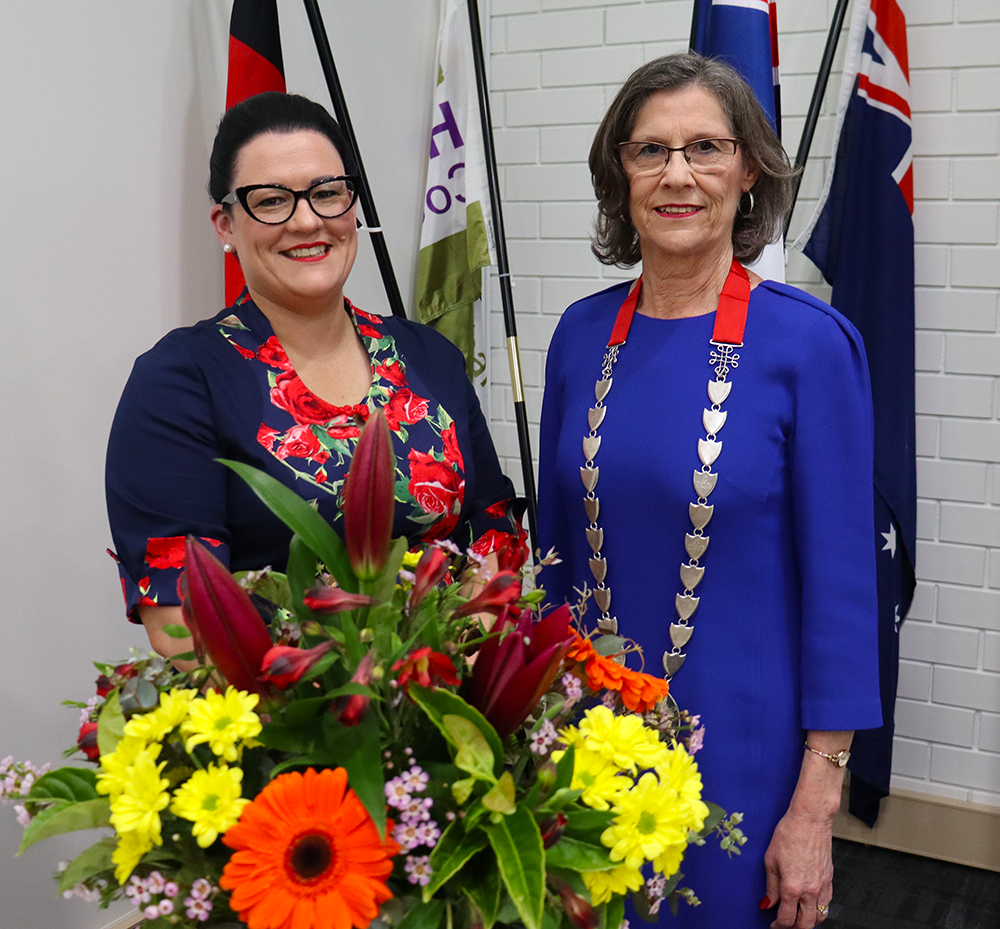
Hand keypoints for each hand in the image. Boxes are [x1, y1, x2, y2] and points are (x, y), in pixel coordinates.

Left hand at [761, 808, 832, 927]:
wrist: (810, 819)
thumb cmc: (789, 833)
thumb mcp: (771, 859)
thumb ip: (770, 886)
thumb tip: (767, 903)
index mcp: (792, 886)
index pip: (787, 919)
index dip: (778, 926)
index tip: (773, 925)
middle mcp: (810, 890)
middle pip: (806, 925)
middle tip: (785, 926)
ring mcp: (822, 886)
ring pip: (820, 917)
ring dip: (809, 923)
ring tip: (798, 920)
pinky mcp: (830, 879)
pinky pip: (827, 904)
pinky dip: (819, 911)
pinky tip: (811, 906)